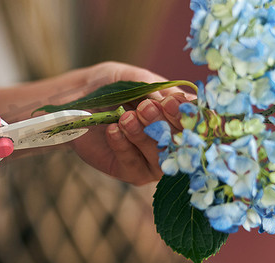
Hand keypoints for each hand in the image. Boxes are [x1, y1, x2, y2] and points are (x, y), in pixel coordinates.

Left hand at [66, 62, 194, 184]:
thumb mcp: (133, 79)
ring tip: (125, 117)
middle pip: (182, 142)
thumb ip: (156, 89)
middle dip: (164, 124)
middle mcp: (172, 141)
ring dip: (143, 135)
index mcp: (179, 116)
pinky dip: (123, 145)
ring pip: (159, 156)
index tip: (171, 102)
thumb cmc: (111, 87)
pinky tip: (112, 130)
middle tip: (146, 107)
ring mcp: (153, 160)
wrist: (77, 100)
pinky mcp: (131, 171)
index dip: (187, 114)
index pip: (196, 121)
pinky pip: (133, 164)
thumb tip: (184, 101)